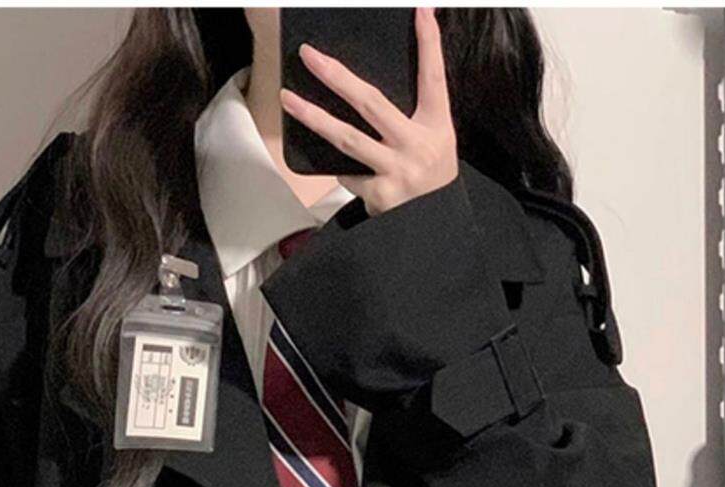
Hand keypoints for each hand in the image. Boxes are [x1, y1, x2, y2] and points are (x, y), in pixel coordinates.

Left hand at [279, 6, 457, 215]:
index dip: (428, 43)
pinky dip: (340, 167)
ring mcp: (397, 171)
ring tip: (288, 99)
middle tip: (310, 56)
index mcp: (436, 125)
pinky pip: (348, 173)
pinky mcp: (380, 195)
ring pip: (347, 138)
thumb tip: (369, 86)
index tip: (420, 11)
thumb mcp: (435, 140)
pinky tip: (334, 162)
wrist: (436, 227)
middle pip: (371, 103)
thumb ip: (412, 113)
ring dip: (314, 117)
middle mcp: (417, 145)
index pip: (433, 77)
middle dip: (336, 76)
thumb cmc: (431, 177)